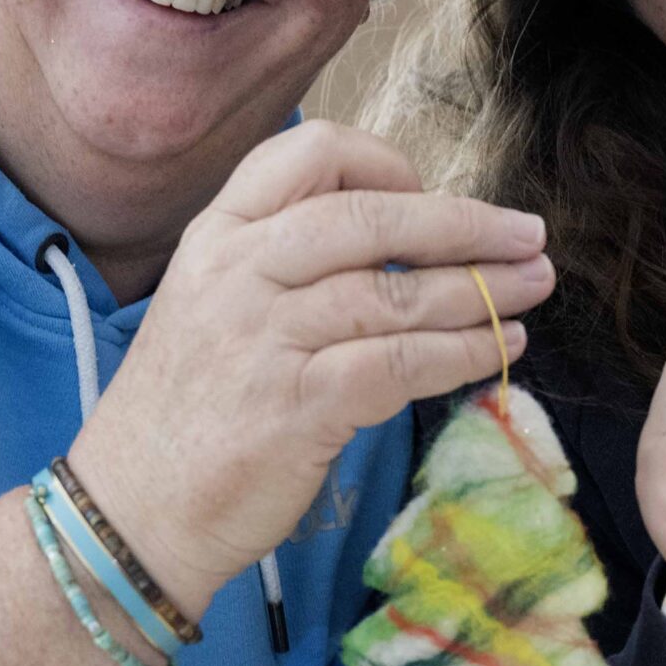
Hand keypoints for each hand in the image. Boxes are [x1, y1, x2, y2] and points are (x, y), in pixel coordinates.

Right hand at [74, 122, 552, 611]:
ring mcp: (264, 338)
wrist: (131, 513)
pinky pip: (402, 363)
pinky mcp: (297, 406)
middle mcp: (237, 272)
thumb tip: (406, 243)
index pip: (309, 152)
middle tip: (529, 235)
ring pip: (396, 293)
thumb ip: (287, 264)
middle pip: (371, 215)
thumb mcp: (211, 306)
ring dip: (483, 289)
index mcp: (216, 235)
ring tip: (533, 288)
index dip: (385, 163)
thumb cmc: (185, 412)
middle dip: (466, 223)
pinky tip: (500, 348)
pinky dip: (463, 352)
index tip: (429, 193)